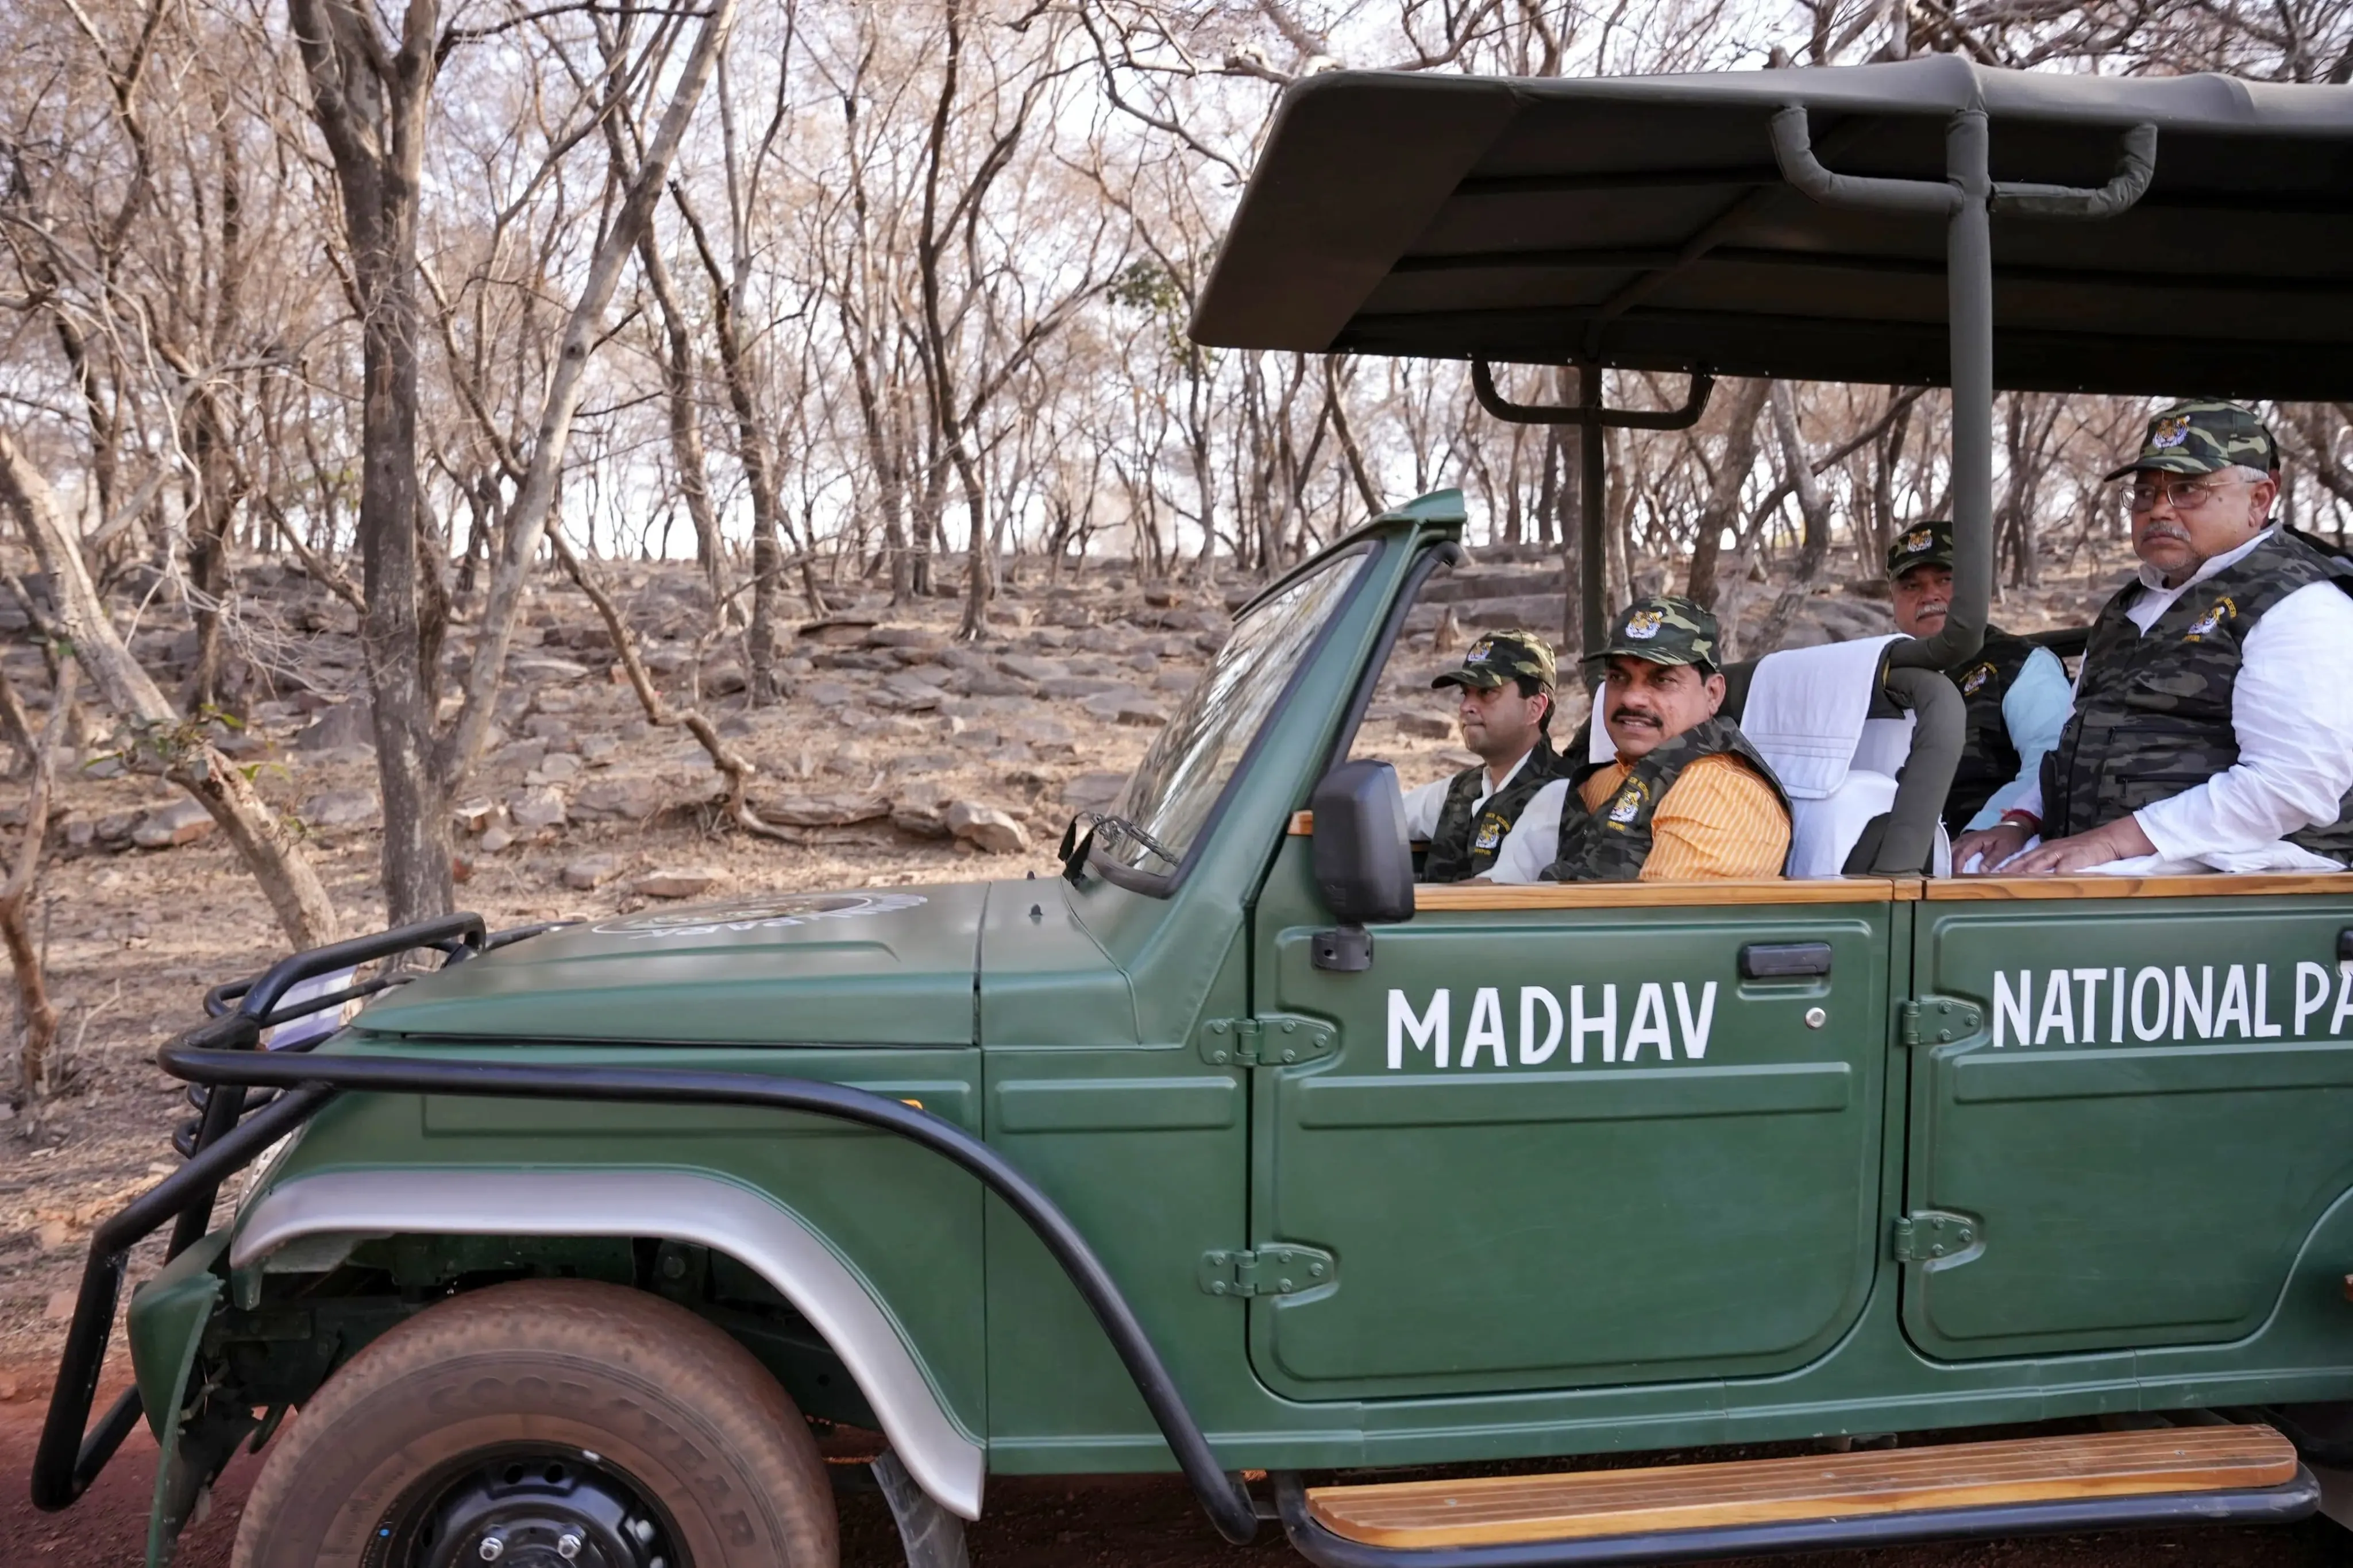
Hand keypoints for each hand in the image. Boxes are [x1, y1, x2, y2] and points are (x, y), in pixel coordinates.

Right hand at [1953, 821, 2029, 874]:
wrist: (2013, 829)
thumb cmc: (2010, 838)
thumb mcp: (2005, 849)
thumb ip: (1993, 859)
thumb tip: (1981, 870)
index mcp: (1975, 840)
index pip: (1960, 854)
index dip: (1957, 866)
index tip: (1956, 878)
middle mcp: (1966, 839)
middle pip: (1951, 852)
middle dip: (1949, 866)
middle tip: (1950, 879)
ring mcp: (1965, 841)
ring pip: (1951, 852)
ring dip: (1950, 863)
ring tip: (1951, 876)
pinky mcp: (1966, 845)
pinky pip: (1956, 853)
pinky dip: (1954, 861)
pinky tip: (1955, 870)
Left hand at [1997, 815, 2158, 876]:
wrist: (2107, 840)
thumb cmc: (2083, 851)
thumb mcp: (2061, 857)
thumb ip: (2047, 866)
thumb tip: (2029, 880)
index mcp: (2044, 850)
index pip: (2021, 859)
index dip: (2006, 867)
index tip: (1991, 876)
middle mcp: (2049, 850)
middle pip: (2025, 860)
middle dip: (2009, 870)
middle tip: (1994, 879)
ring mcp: (2062, 853)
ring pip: (2040, 862)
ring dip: (2025, 871)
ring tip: (2012, 880)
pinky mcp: (2076, 858)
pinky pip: (2063, 867)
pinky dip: (2053, 875)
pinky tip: (2044, 882)